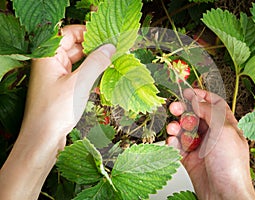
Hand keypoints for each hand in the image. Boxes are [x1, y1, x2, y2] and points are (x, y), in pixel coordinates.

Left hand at [0, 25, 114, 199]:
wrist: (43, 140)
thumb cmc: (56, 111)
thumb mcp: (80, 84)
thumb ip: (96, 62)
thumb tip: (110, 47)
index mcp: (49, 56)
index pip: (69, 33)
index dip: (88, 33)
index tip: (107, 38)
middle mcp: (50, 64)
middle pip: (75, 48)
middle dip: (95, 50)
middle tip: (115, 53)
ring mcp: (56, 77)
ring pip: (79, 63)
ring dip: (95, 66)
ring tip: (112, 68)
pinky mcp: (62, 89)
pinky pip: (78, 77)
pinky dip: (90, 79)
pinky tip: (102, 86)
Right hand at [166, 88, 254, 199]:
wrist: (224, 194)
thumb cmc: (231, 165)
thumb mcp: (224, 131)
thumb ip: (209, 112)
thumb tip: (196, 99)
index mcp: (226, 125)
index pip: (214, 104)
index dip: (202, 96)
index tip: (188, 92)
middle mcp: (213, 134)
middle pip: (195, 115)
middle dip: (184, 110)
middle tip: (175, 108)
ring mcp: (201, 147)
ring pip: (184, 130)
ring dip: (176, 126)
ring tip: (173, 129)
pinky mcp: (190, 159)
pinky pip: (178, 146)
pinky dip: (173, 142)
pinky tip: (172, 142)